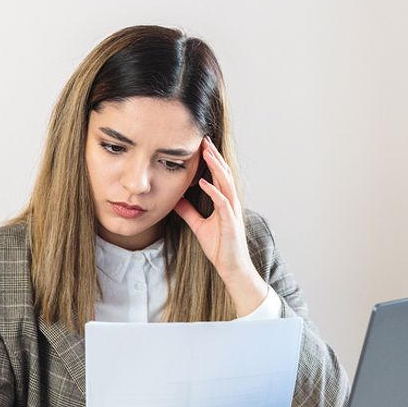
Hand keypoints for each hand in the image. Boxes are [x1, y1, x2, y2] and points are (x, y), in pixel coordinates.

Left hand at [174, 136, 268, 315]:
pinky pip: (222, 203)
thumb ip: (188, 211)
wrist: (231, 266)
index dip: (210, 160)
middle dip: (214, 156)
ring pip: (225, 183)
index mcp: (224, 201)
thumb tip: (175, 200)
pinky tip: (204, 183)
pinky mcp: (230, 222)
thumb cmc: (219, 246)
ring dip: (216, 168)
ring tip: (206, 153)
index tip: (200, 145)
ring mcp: (232, 211)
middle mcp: (230, 202)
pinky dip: (213, 191)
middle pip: (223, 173)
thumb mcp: (199, 225)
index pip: (217, 175)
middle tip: (203, 140)